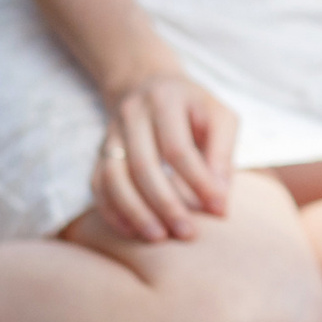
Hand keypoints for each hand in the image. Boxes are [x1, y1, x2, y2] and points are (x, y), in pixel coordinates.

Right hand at [91, 71, 238, 242]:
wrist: (149, 84)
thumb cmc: (194, 107)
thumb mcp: (220, 117)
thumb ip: (223, 153)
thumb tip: (221, 199)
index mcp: (165, 100)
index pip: (177, 148)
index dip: (198, 181)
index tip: (218, 208)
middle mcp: (132, 114)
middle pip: (143, 165)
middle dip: (166, 204)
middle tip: (188, 233)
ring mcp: (111, 134)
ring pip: (114, 177)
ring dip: (135, 212)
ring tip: (158, 237)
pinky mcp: (99, 153)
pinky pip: (99, 185)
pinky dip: (112, 210)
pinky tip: (132, 230)